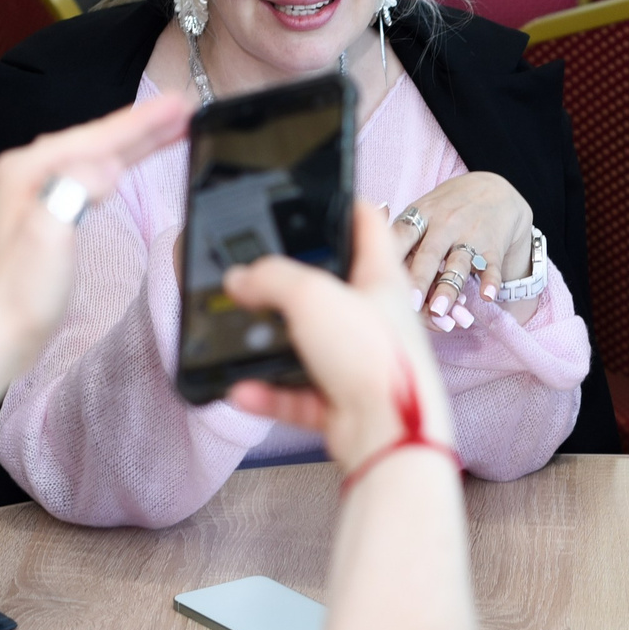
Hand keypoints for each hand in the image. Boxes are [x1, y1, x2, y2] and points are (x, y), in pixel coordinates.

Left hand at [0, 94, 190, 364]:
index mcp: (25, 172)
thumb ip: (77, 190)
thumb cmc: (15, 299)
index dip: (143, 121)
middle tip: (182, 110)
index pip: (96, 136)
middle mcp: (21, 176)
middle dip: (141, 126)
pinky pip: (79, 181)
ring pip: (88, 159)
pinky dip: (108, 169)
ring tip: (166, 132)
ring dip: (129, 145)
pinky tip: (119, 170)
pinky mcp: (33, 219)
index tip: (178, 104)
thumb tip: (108, 166)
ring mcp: (25, 197)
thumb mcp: (50, 236)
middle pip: (94, 141)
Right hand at [223, 200, 457, 472]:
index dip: (344, 203)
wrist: (390, 436)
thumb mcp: (312, 296)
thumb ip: (270, 279)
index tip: (317, 193)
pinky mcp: (342, 403)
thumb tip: (240, 278)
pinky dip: (268, 392)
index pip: (367, 225)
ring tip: (238, 333)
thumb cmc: (373, 357)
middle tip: (255, 273)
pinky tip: (242, 389)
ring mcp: (357, 362)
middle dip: (292, 282)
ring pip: (308, 344)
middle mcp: (372, 319)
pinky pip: (296, 394)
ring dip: (271, 343)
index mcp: (380, 280)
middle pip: (330, 288)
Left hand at [392, 172, 534, 330]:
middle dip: (418, 278)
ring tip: (439, 310)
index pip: (402, 237)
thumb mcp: (422, 209)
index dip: (391, 257)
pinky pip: (491, 266)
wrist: (495, 189)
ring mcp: (470, 235)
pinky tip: (487, 297)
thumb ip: (400, 234)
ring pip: (458, 264)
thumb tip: (367, 257)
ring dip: (448, 288)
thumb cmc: (448, 207)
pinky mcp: (493, 246)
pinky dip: (491, 281)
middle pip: (429, 254)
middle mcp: (444, 225)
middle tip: (407, 303)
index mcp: (421, 215)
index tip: (379, 278)